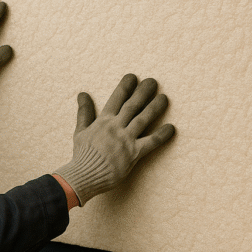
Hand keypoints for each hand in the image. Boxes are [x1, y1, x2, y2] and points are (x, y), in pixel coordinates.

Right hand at [53, 74, 174, 204]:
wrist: (84, 174)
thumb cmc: (82, 154)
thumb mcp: (80, 130)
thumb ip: (84, 112)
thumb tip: (82, 94)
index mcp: (103, 121)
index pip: (116, 99)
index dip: (125, 86)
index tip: (133, 77)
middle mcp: (116, 127)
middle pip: (132, 105)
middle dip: (143, 92)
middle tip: (153, 82)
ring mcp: (125, 140)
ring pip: (143, 119)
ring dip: (154, 108)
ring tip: (164, 98)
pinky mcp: (133, 154)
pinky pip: (151, 143)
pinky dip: (161, 135)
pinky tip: (171, 128)